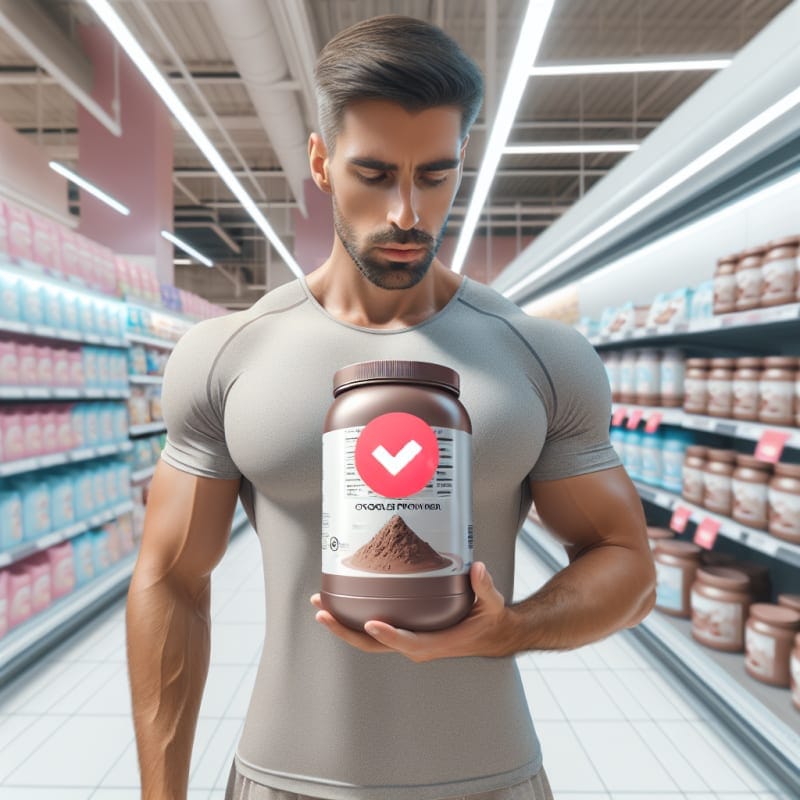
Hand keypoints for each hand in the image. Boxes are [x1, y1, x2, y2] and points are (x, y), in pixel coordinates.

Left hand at [309, 562, 514, 661]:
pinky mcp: (403, 632)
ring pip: (368, 640)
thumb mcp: (492, 605)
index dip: (389, 635)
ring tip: (320, 606)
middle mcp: (416, 645)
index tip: (370, 624)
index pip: (408, 642)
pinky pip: (374, 631)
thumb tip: (477, 568)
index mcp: (436, 643)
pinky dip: (353, 619)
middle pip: (373, 645)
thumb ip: (485, 587)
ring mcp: (407, 640)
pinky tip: (340, 603)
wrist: (492, 635)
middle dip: (345, 630)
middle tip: (322, 612)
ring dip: (342, 625)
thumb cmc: (490, 620)